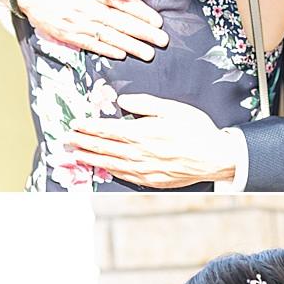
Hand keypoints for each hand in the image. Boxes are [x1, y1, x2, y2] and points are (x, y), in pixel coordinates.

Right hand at [0, 0, 168, 61]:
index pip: (118, 0)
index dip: (139, 12)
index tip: (157, 20)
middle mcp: (81, 7)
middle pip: (117, 22)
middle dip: (142, 33)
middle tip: (162, 40)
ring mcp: (73, 23)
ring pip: (107, 36)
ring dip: (129, 46)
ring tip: (149, 53)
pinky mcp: (66, 34)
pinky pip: (90, 44)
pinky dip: (107, 50)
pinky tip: (122, 54)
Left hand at [65, 95, 235, 187]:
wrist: (216, 158)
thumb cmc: (197, 131)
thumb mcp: (173, 108)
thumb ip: (145, 104)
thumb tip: (124, 102)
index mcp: (142, 133)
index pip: (107, 130)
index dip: (88, 127)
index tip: (75, 124)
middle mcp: (140, 154)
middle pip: (104, 148)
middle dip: (83, 143)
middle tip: (67, 140)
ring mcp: (145, 170)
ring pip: (111, 164)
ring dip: (91, 159)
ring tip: (76, 155)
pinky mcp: (153, 181)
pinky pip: (126, 177)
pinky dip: (111, 172)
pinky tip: (104, 168)